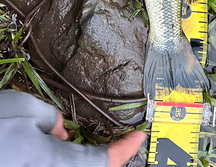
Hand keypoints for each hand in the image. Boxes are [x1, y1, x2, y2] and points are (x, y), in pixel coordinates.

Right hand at [0, 90, 145, 166]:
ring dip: (72, 155)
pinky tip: (38, 143)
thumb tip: (60, 131)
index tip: (138, 137)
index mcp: (52, 163)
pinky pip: (47, 166)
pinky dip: (56, 158)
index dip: (124, 151)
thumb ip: (50, 119)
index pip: (101, 163)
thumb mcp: (24, 108)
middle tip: (102, 136)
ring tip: (53, 134)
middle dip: (97, 155)